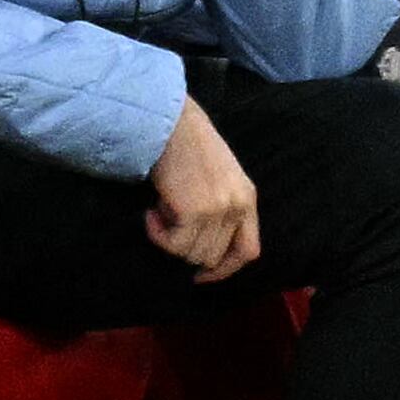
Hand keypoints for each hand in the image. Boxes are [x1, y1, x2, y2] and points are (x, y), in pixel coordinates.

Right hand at [148, 97, 261, 280]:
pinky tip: (151, 212)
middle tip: (169, 225)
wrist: (171, 125)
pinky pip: (173, 244)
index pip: (248, 251)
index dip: (224, 270)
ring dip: (169, 240)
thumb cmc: (190, 148)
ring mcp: (218, 210)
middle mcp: (237, 206)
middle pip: (213, 257)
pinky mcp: (194, 212)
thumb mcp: (221, 179)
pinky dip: (157, 234)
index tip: (201, 274)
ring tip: (161, 213)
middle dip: (186, 250)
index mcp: (248, 199)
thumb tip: (203, 252)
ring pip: (191, 254)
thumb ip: (222, 210)